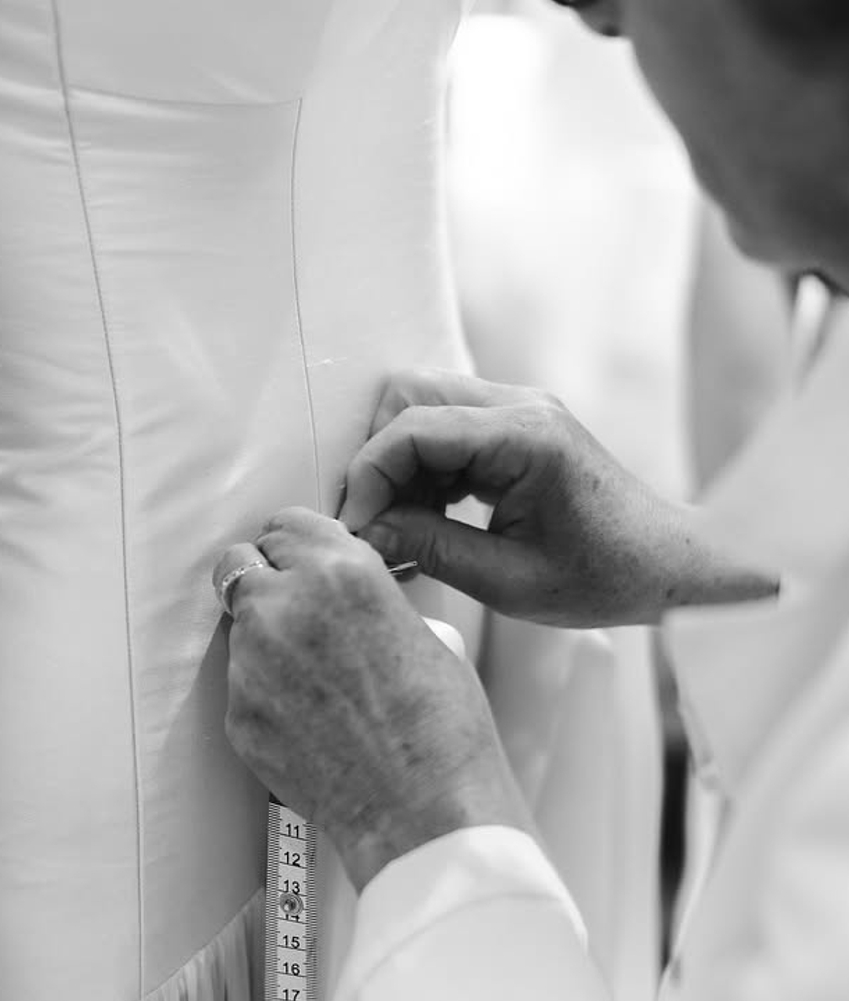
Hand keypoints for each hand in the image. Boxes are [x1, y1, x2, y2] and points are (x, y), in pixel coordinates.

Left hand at [215, 509, 529, 889]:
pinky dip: (266, 697)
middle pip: (239, 565)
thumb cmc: (440, 730)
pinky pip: (243, 687)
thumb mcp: (421, 630)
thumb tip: (340, 599)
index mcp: (340, 572)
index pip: (284, 525)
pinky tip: (311, 723)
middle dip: (264, 582)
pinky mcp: (238, 715)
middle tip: (295, 613)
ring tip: (318, 685)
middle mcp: (284, 608)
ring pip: (240, 630)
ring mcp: (252, 663)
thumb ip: (367, 598)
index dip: (294, 547)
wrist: (420, 810)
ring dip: (267, 643)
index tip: (299, 561)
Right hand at [343, 370, 777, 626]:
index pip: (412, 427)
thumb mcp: (507, 582)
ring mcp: (521, 409)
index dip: (368, 476)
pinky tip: (430, 519)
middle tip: (374, 522)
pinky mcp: (519, 426)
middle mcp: (522, 405)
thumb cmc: (605, 578)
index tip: (356, 528)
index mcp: (525, 438)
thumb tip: (365, 534)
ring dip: (399, 464)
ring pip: (423, 405)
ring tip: (403, 527)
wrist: (669, 567)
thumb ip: (430, 549)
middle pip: (408, 394)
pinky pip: (448, 427)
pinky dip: (424, 469)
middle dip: (377, 458)